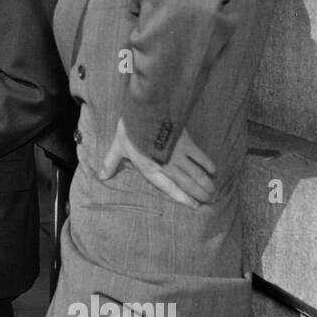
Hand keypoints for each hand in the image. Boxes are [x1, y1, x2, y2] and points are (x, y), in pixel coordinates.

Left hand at [99, 117, 215, 207]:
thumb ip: (111, 163)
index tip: (195, 206)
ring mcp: (179, 155)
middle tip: (210, 201)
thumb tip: (101, 177)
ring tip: (214, 192)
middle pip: (188, 184)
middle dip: (200, 194)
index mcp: (151, 169)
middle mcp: (168, 166)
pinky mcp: (188, 143)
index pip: (169, 189)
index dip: (183, 199)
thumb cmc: (130, 129)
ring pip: (197, 174)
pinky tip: (214, 172)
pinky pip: (202, 158)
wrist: (146, 110)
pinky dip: (209, 165)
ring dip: (207, 184)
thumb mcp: (117, 147)